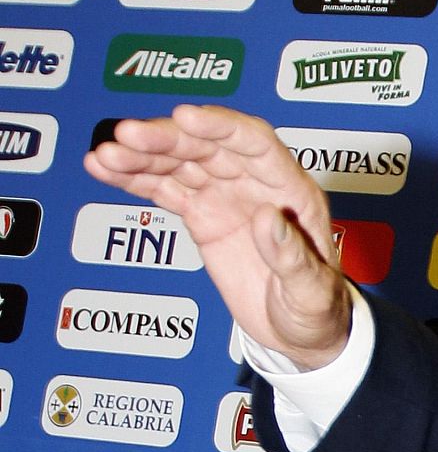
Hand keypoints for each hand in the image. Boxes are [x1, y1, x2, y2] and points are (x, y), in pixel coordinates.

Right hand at [83, 104, 351, 368]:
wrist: (301, 333)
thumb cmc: (318, 309)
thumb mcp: (312, 291)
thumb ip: (291, 256)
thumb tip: (267, 215)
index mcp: (292, 192)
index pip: (256, 144)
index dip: (221, 128)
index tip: (184, 118)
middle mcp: (258, 185)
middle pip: (209, 149)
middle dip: (168, 139)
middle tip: (126, 136)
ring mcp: (228, 197)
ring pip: (182, 164)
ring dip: (142, 156)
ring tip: (105, 156)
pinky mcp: (203, 216)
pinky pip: (167, 189)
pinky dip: (136, 179)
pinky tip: (104, 168)